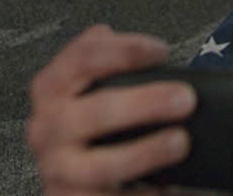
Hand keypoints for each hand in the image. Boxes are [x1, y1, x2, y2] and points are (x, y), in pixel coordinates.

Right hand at [26, 25, 196, 195]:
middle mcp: (47, 128)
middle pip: (98, 111)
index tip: (160, 51)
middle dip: (145, 103)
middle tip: (185, 98)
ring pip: (102, 164)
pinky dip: (141, 193)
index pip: (83, 57)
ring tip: (180, 142)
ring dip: (145, 152)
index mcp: (51, 88)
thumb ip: (113, 61)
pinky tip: (165, 187)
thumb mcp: (93, 84)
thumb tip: (151, 52)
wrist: (76, 173)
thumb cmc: (93, 118)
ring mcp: (57, 168)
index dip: (124, 50)